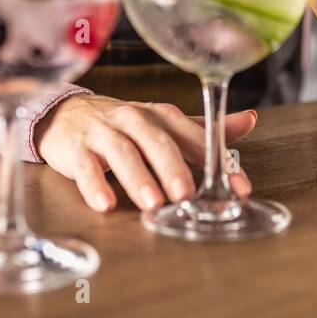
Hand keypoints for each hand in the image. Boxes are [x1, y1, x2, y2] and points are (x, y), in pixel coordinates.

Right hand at [33, 93, 256, 212]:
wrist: (67, 113)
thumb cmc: (123, 124)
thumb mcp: (164, 124)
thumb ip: (204, 129)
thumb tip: (249, 119)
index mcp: (161, 115)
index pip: (195, 136)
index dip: (218, 159)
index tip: (239, 187)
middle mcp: (134, 119)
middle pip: (156, 140)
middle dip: (173, 167)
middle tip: (186, 193)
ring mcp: (104, 132)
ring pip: (122, 152)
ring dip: (138, 178)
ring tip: (153, 203)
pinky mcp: (77, 149)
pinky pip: (85, 167)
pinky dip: (95, 185)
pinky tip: (105, 204)